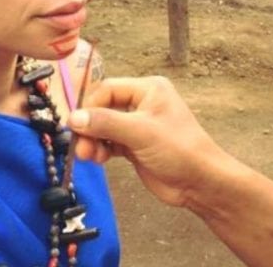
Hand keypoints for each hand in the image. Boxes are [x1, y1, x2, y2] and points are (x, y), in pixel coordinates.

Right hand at [68, 76, 228, 207]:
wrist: (199, 182)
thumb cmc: (179, 149)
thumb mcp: (141, 132)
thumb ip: (106, 123)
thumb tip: (73, 118)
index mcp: (148, 89)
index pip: (108, 89)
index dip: (90, 106)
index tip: (75, 125)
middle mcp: (142, 103)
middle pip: (103, 108)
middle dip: (90, 127)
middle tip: (80, 145)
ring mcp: (138, 125)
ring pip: (104, 127)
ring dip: (92, 140)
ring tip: (88, 155)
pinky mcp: (134, 145)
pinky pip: (109, 142)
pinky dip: (100, 149)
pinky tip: (97, 158)